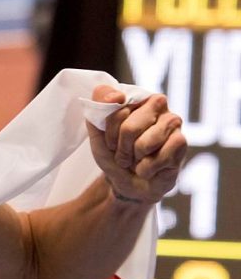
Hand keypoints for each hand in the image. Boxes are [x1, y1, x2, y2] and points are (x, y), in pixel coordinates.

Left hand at [86, 85, 186, 203]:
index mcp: (134, 96)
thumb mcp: (97, 132)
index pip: (115, 105)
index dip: (108, 131)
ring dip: (135, 159)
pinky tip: (151, 167)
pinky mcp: (181, 140)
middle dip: (122, 149)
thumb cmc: (113, 154)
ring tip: (137, 159)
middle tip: (124, 154)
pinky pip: (160, 157)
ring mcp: (171, 120)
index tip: (110, 140)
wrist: (126, 182)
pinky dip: (148, 168)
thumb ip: (98, 109)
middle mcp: (156, 103)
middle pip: (129, 128)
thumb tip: (117, 96)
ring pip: (144, 144)